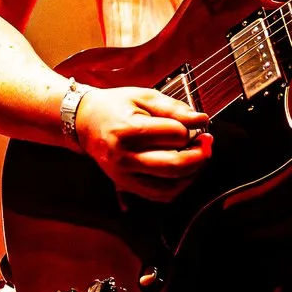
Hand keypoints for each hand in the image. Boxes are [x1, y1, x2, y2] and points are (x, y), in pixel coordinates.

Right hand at [73, 85, 209, 201]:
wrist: (84, 122)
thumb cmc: (115, 106)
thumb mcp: (144, 96)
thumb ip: (174, 108)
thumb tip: (202, 120)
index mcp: (127, 130)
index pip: (173, 134)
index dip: (189, 128)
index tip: (194, 122)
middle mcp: (123, 156)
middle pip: (174, 165)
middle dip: (199, 155)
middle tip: (207, 143)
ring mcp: (123, 175)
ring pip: (170, 185)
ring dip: (192, 173)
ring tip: (197, 156)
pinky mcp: (126, 185)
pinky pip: (160, 195)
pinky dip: (178, 186)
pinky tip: (184, 172)